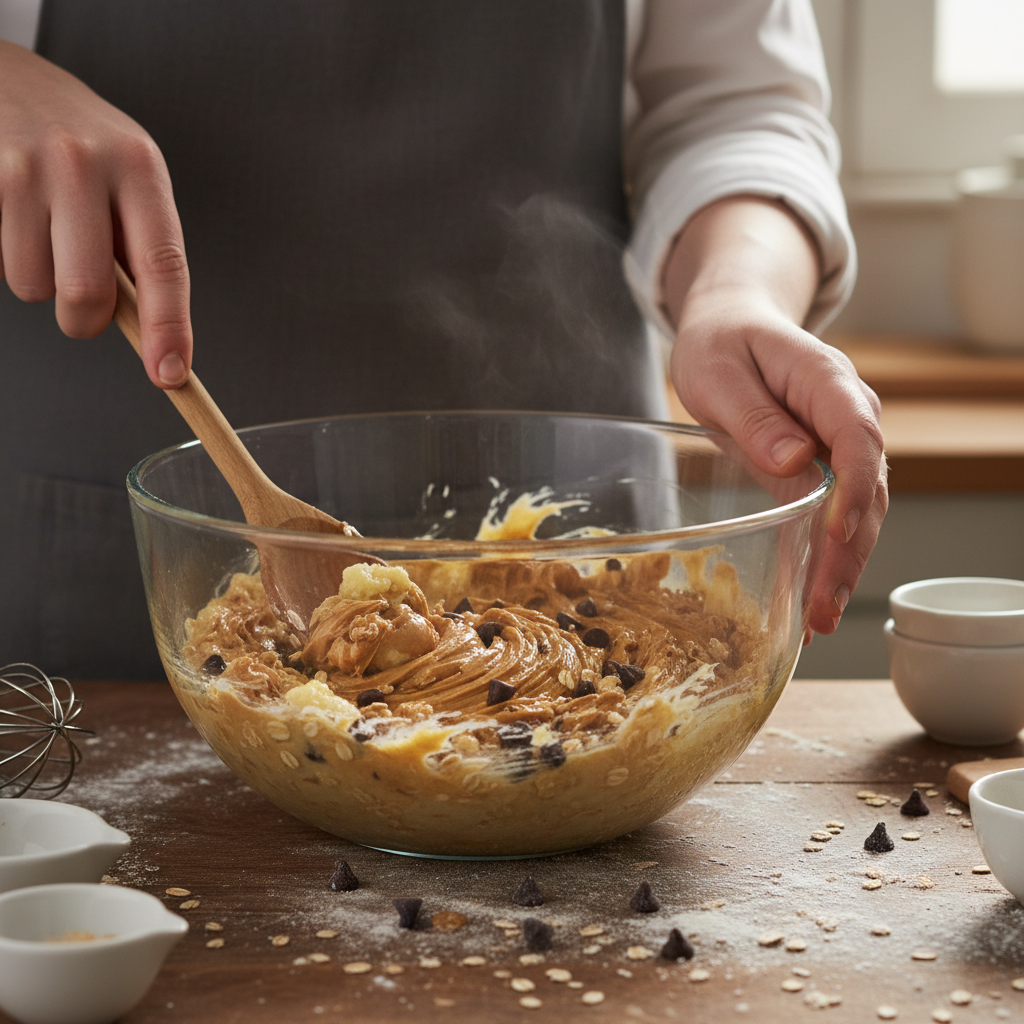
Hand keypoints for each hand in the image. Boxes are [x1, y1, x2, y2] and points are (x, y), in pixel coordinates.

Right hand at [0, 40, 190, 387]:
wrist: (8, 77)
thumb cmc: (82, 144)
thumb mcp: (131, 180)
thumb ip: (145, 251)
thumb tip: (160, 339)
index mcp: (139, 167)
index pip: (163, 265)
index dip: (169, 328)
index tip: (171, 373)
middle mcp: (82, 162)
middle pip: (86, 293)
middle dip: (86, 318)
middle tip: (85, 300)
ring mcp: (21, 166)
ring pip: (33, 288)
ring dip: (39, 281)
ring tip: (41, 233)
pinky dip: (4, 258)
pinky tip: (11, 219)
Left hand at [663, 197, 887, 636]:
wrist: (731, 326)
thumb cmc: (721, 343)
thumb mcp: (719, 371)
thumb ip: (754, 414)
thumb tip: (794, 459)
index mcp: (826, 381)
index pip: (857, 437)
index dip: (854, 489)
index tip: (837, 534)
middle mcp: (846, 416)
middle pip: (866, 487)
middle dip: (848, 551)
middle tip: (823, 606)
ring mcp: (838, 445)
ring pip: (857, 512)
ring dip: (841, 567)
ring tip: (819, 621)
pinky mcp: (820, 470)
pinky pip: (830, 516)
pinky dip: (823, 559)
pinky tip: (809, 601)